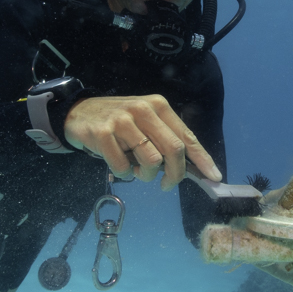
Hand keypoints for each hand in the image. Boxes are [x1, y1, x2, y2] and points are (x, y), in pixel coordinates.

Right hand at [63, 94, 221, 189]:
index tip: (214, 177)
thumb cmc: (119, 122)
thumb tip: (192, 169)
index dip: (202, 159)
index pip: (186, 135)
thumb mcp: (145, 123)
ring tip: (135, 170)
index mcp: (158, 106)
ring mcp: (122, 120)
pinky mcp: (103, 133)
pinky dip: (122, 174)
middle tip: (167, 185)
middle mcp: (143, 109)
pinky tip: (117, 165)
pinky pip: (122, 167)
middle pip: (173, 149)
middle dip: (175, 174)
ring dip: (145, 175)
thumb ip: (165, 140)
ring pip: (150, 160)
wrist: (78, 113)